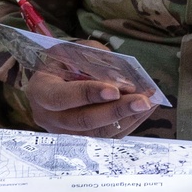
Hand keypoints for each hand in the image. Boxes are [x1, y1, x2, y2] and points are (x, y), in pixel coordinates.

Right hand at [26, 69, 154, 136]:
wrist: (56, 80)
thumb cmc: (64, 62)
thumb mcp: (72, 50)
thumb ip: (93, 59)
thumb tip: (122, 77)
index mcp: (40, 91)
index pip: (61, 97)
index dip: (88, 94)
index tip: (114, 90)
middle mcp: (49, 118)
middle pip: (83, 120)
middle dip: (116, 110)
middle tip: (142, 101)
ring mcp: (65, 134)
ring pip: (99, 133)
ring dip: (128, 118)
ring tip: (150, 102)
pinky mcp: (82, 141)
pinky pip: (108, 137)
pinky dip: (130, 123)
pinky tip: (146, 109)